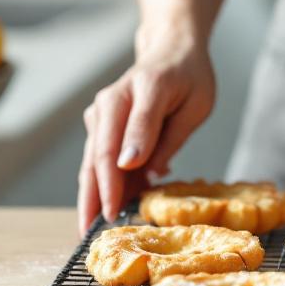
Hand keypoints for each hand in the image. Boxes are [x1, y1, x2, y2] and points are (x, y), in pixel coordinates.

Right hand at [78, 22, 215, 232]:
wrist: (171, 52)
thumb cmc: (189, 79)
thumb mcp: (194, 104)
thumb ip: (166, 136)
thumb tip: (134, 166)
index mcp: (142, 91)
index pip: (122, 141)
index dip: (116, 179)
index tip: (114, 209)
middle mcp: (111, 102)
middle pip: (97, 155)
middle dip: (94, 197)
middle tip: (90, 234)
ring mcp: (101, 113)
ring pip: (91, 161)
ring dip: (91, 195)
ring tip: (90, 230)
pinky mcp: (99, 125)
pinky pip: (98, 159)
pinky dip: (104, 184)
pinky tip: (110, 208)